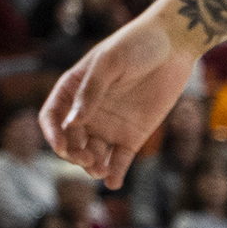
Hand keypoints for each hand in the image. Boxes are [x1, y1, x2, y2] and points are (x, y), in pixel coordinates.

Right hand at [43, 7, 201, 187]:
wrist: (174, 45)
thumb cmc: (136, 45)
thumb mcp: (109, 64)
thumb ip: (90, 93)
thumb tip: (71, 124)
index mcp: (72, 90)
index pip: (52, 118)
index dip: (52, 134)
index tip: (62, 147)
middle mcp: (87, 111)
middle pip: (71, 140)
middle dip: (74, 153)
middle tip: (88, 158)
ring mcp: (109, 125)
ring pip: (93, 154)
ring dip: (92, 166)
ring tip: (100, 171)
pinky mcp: (133, 135)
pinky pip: (120, 159)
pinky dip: (115, 172)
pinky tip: (113, 182)